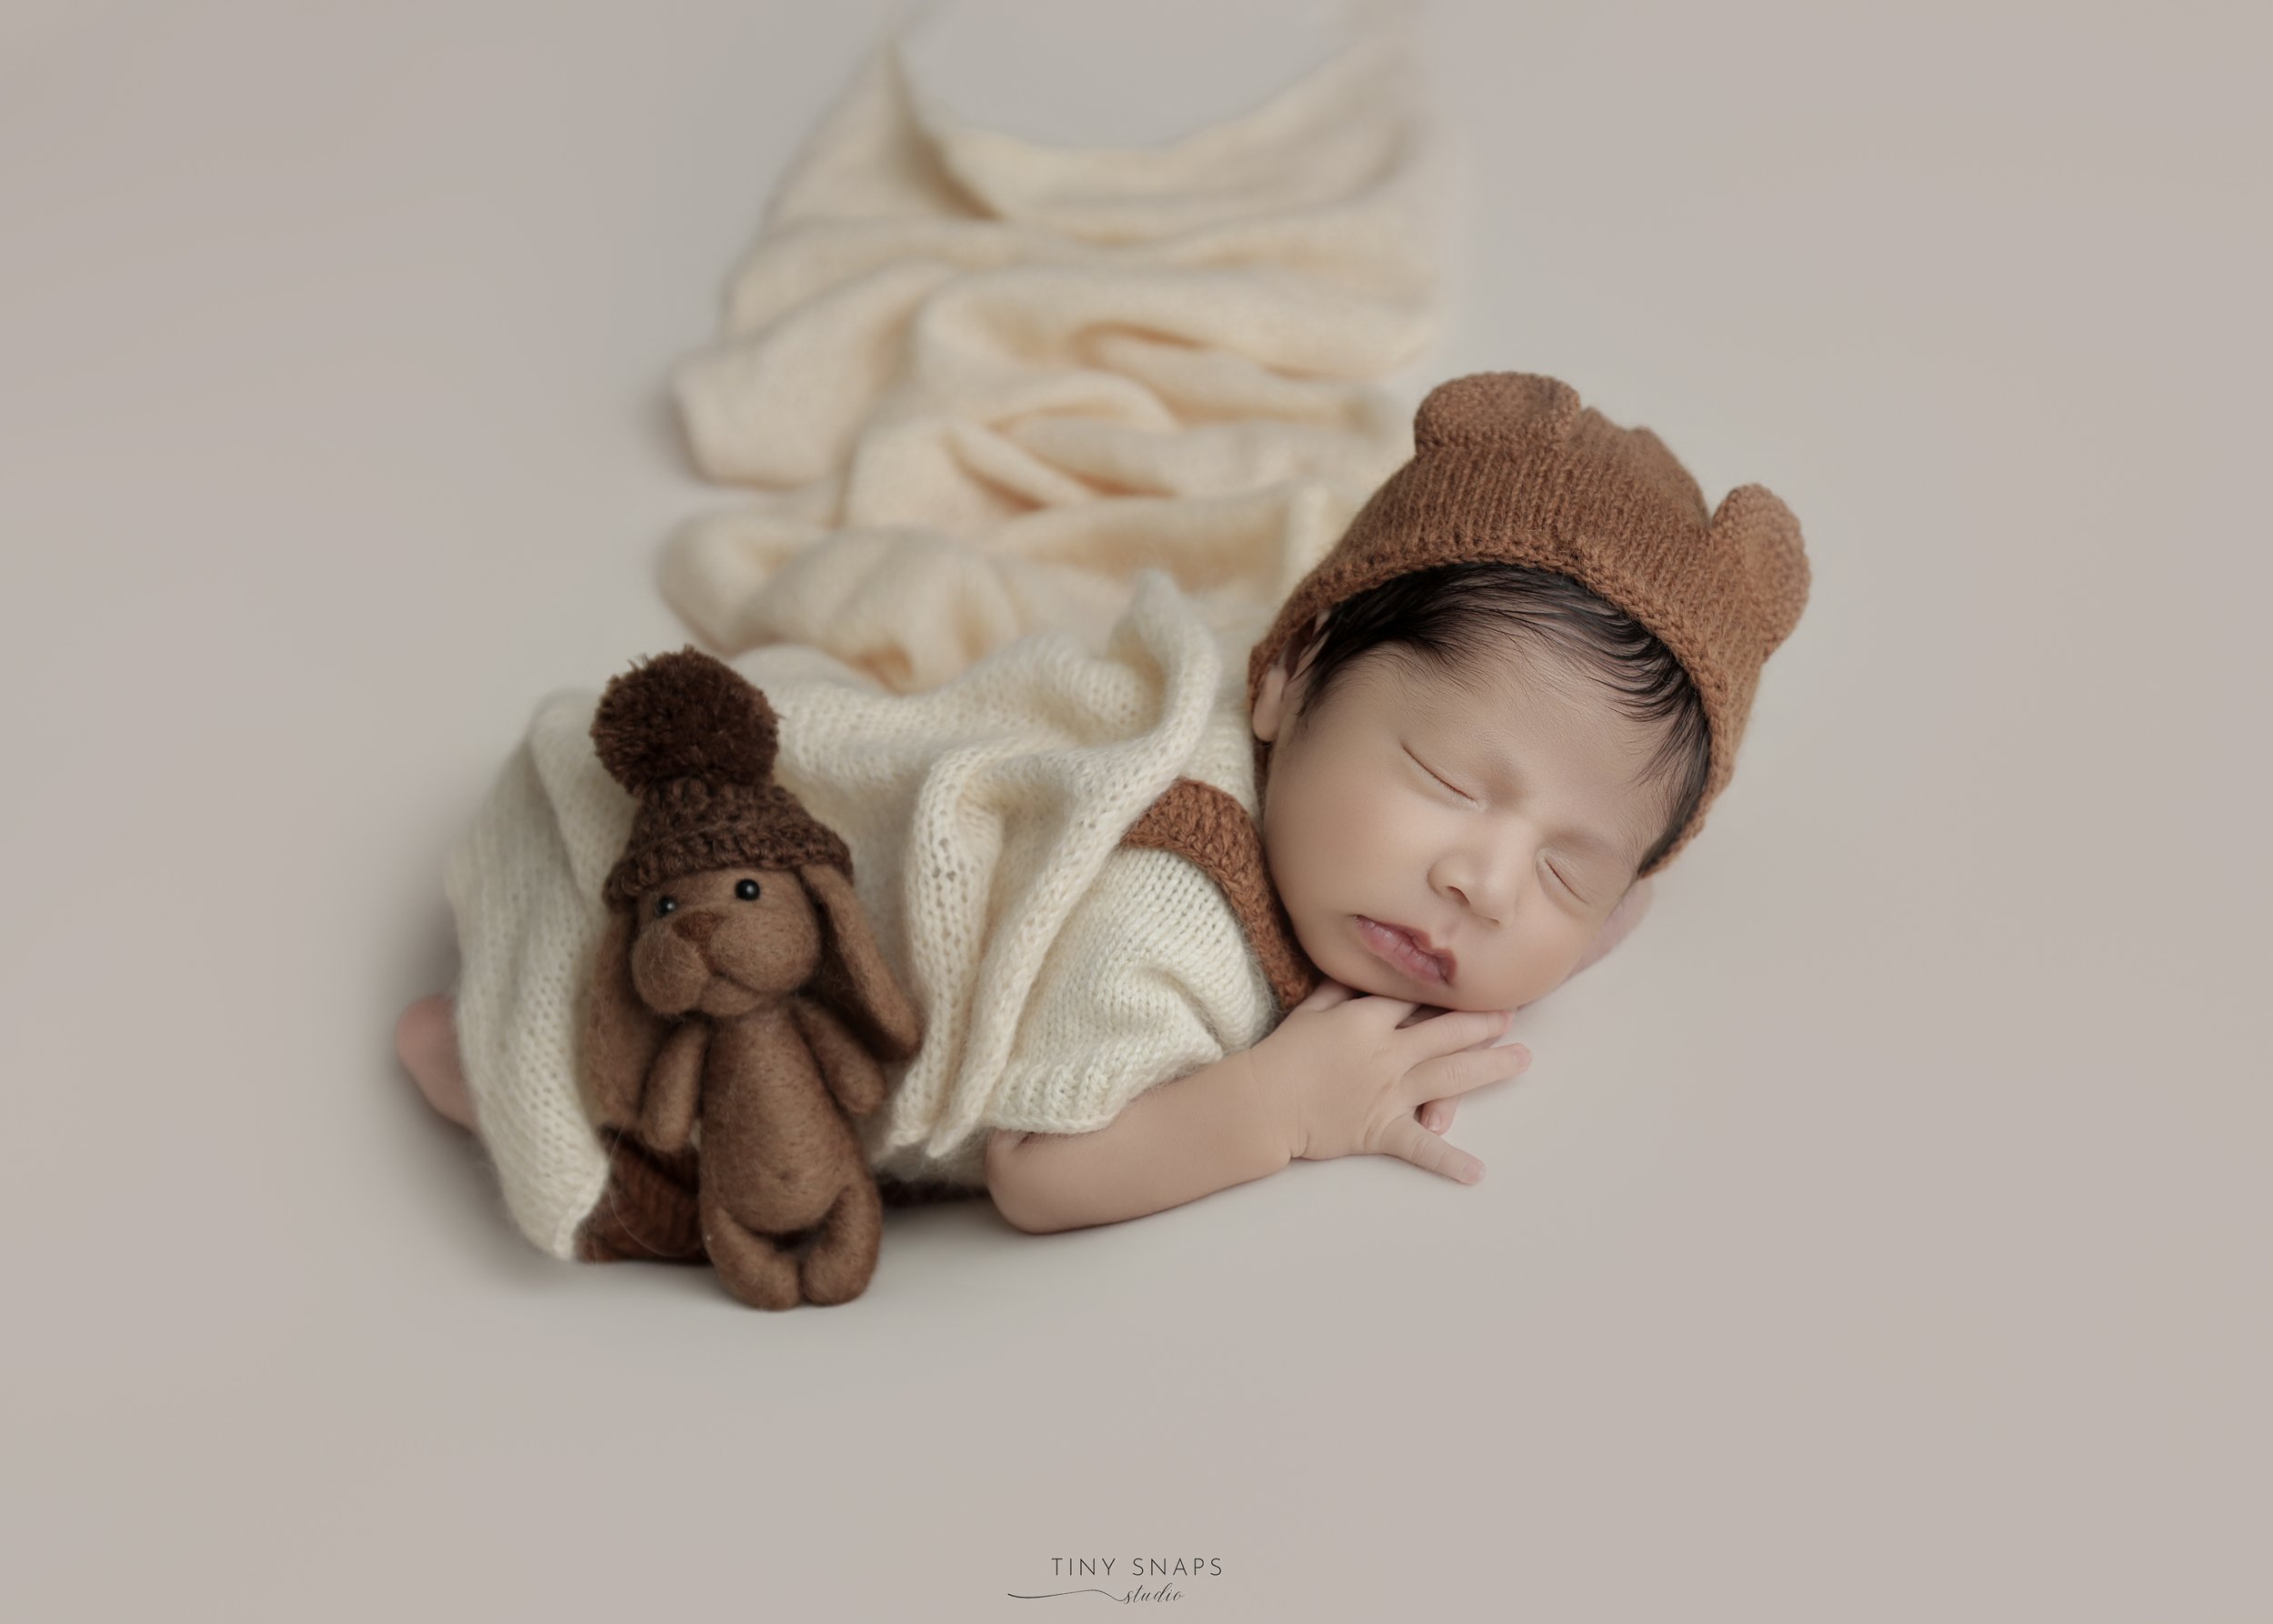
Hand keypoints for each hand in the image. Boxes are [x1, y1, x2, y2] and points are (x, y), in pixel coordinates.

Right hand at [1251, 977, 1530, 1183]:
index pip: (1418, 999)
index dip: (1448, 991)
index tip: (1474, 980)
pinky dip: (1448, 1160)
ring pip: (1451, 1077)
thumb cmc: (1282, 1054)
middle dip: (1485, 1022)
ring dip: (1490, 1067)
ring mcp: (1390, 1093)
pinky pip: (1420, 1146)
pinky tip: (1476, 1172)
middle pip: (1448, 1032)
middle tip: (1512, 1015)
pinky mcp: (1382, 1129)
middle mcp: (1389, 1054)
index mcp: (1369, 1020)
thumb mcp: (1310, 1011)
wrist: (1262, 1103)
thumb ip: (1339, 990)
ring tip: (1522, 1059)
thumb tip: (1360, 971)